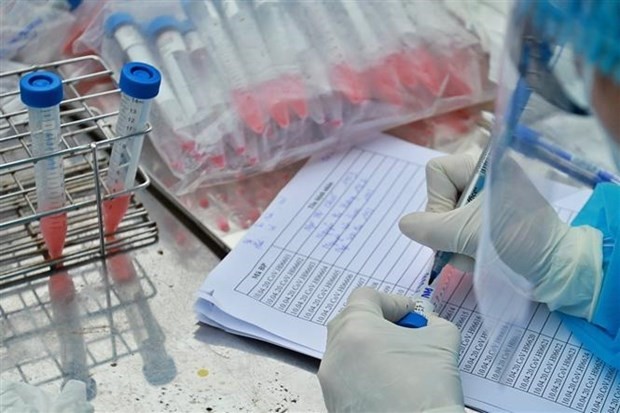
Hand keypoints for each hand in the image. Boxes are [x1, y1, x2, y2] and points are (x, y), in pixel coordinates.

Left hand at [318, 288, 463, 412]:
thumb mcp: (442, 341)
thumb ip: (435, 322)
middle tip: (406, 335)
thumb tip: (428, 322)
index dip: (393, 301)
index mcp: (356, 328)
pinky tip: (390, 384)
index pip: (366, 296)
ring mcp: (331, 380)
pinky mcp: (334, 402)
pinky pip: (347, 376)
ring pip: (348, 350)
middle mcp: (335, 351)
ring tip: (400, 361)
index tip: (412, 315)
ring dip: (371, 348)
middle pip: (352, 321)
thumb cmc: (427, 390)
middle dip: (380, 323)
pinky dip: (365, 373)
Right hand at [399, 152, 602, 319]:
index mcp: (482, 167)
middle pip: (438, 201)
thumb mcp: (469, 232)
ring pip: (444, 224)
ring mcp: (481, 204)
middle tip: (467, 243)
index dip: (438, 200)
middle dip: (448, 230)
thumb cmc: (519, 239)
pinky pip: (457, 236)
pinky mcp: (484, 225)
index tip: (455, 222)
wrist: (555, 267)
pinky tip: (482, 259)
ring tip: (480, 255)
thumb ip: (430, 228)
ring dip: (456, 246)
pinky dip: (464, 252)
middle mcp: (479, 181)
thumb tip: (405, 224)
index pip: (437, 172)